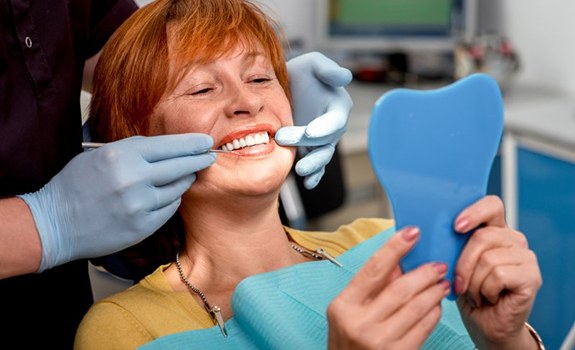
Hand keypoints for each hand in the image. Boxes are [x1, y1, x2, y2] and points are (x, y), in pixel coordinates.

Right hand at [19, 134, 215, 271]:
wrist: (54, 224)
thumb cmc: (76, 185)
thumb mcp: (100, 155)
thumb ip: (134, 150)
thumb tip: (169, 148)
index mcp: (121, 155)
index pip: (169, 145)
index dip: (191, 143)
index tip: (205, 141)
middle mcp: (134, 178)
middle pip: (181, 166)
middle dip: (199, 160)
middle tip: (209, 156)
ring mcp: (140, 204)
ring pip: (178, 188)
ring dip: (184, 180)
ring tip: (185, 175)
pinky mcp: (143, 226)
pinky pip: (169, 208)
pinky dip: (171, 200)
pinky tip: (166, 196)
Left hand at [275, 52, 352, 188]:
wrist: (283, 88)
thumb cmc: (301, 73)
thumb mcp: (312, 63)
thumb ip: (327, 69)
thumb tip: (345, 77)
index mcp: (338, 106)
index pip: (335, 120)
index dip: (325, 127)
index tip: (310, 132)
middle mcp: (333, 126)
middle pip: (325, 140)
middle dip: (307, 143)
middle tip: (283, 139)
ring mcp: (322, 141)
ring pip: (322, 156)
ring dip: (313, 165)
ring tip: (300, 171)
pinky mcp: (310, 150)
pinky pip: (316, 166)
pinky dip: (314, 176)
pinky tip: (308, 183)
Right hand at [327, 227, 450, 348]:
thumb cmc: (348, 342)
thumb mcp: (348, 312)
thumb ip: (370, 286)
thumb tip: (398, 260)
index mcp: (343, 306)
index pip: (373, 269)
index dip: (395, 247)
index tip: (412, 232)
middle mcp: (360, 323)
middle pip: (401, 288)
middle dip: (424, 273)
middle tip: (438, 264)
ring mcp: (379, 341)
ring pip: (417, 307)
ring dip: (434, 291)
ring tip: (442, 282)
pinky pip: (423, 328)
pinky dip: (433, 312)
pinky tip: (436, 305)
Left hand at [453, 196, 541, 348]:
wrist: (484, 325)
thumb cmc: (467, 293)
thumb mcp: (453, 263)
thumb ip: (450, 243)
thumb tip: (428, 230)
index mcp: (494, 230)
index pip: (491, 205)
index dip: (474, 212)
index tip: (457, 226)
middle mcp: (513, 239)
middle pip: (482, 236)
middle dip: (463, 264)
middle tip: (460, 283)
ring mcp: (525, 257)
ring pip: (488, 259)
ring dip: (473, 282)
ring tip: (476, 293)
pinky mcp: (532, 276)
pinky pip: (499, 275)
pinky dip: (486, 290)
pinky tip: (489, 298)